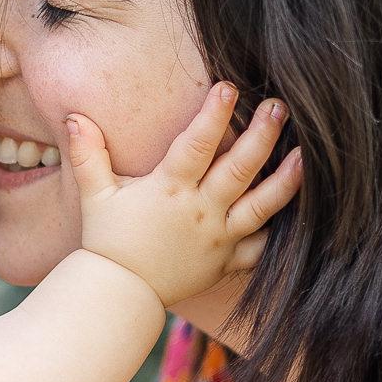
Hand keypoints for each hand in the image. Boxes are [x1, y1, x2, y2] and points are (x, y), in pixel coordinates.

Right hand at [65, 83, 300, 305]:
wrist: (119, 294)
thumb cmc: (108, 241)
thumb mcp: (95, 195)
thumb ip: (88, 154)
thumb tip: (74, 116)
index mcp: (170, 190)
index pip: (197, 144)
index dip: (214, 114)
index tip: (229, 87)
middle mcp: (200, 212)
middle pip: (240, 168)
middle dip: (263, 134)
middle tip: (280, 106)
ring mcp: (218, 238)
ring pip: (261, 205)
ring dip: (286, 179)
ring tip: (307, 154)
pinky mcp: (227, 262)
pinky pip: (260, 247)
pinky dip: (279, 230)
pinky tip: (298, 209)